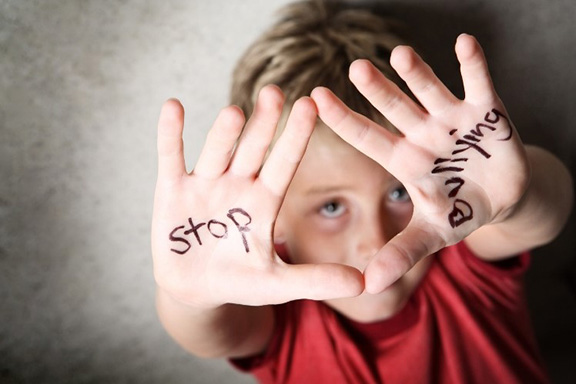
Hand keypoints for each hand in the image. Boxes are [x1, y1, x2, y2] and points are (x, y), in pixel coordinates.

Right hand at [152, 85, 362, 307]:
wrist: (196, 289)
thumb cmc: (240, 281)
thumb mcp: (278, 284)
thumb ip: (316, 279)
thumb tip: (364, 284)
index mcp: (266, 200)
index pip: (285, 163)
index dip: (296, 137)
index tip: (311, 105)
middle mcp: (238, 184)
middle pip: (253, 149)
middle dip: (264, 124)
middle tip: (276, 93)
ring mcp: (205, 185)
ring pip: (216, 152)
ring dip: (224, 133)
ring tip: (234, 112)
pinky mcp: (172, 191)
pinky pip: (171, 158)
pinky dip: (170, 135)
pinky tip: (173, 107)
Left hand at [311, 34, 529, 293]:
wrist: (501, 199)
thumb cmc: (458, 211)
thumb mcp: (431, 234)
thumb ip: (401, 254)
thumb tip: (368, 287)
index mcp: (404, 160)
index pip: (367, 137)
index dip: (343, 119)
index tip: (315, 97)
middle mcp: (423, 134)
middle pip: (395, 109)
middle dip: (378, 91)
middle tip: (355, 69)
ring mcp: (454, 121)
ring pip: (430, 92)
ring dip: (417, 74)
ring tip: (400, 54)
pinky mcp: (488, 113)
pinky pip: (479, 83)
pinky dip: (474, 64)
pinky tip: (464, 42)